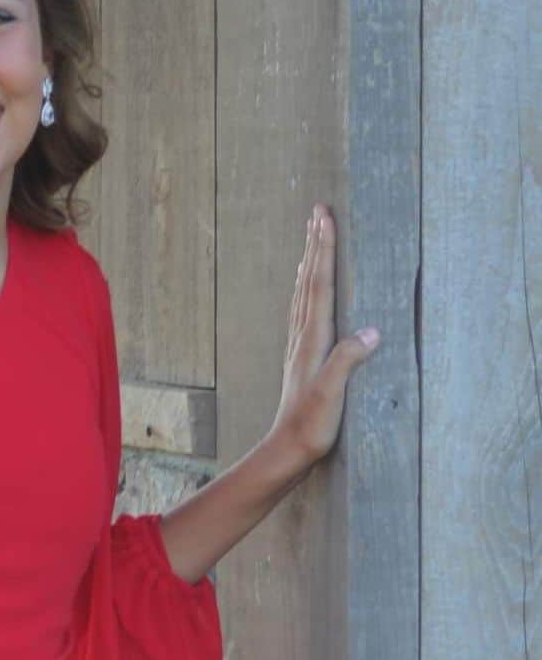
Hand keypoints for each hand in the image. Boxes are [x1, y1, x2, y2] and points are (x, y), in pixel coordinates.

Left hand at [266, 204, 380, 468]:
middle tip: (317, 211)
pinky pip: (302, 309)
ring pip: (303, 291)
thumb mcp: (332, 394)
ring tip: (311, 236)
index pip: (319, 285)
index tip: (324, 219)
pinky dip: (305, 287)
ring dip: (308, 261)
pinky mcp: (301, 355)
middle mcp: (302, 335)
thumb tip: (372, 331)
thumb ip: (347, 361)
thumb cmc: (311, 424)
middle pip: (308, 280)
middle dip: (315, 244)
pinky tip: (304, 285)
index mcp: (312, 339)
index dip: (323, 251)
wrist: (286, 448)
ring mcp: (299, 344)